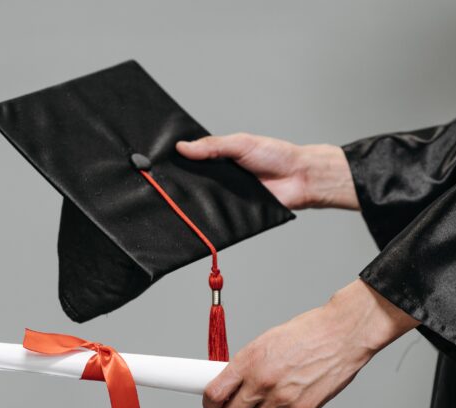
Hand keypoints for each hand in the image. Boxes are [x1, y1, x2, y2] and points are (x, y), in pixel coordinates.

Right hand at [177, 134, 358, 210]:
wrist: (299, 178)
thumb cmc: (276, 155)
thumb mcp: (240, 143)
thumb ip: (212, 146)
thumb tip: (182, 147)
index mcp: (220, 159)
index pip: (193, 161)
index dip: (178, 163)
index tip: (157, 164)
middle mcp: (221, 178)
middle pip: (194, 182)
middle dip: (181, 184)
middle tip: (162, 184)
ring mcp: (226, 196)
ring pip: (203, 200)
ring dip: (193, 201)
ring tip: (174, 200)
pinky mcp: (234, 213)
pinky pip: (217, 216)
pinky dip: (208, 216)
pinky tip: (196, 214)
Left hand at [203, 279, 417, 407]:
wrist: (342, 335)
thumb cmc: (307, 333)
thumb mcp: (266, 341)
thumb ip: (246, 364)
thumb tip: (229, 383)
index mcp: (249, 361)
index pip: (214, 394)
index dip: (210, 403)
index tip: (212, 403)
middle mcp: (262, 381)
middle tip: (238, 404)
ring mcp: (282, 398)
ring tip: (268, 400)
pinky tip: (284, 406)